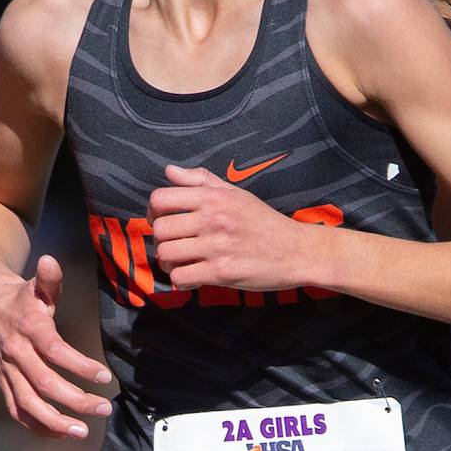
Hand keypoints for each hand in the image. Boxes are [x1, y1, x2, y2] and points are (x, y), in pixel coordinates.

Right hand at [0, 254, 114, 437]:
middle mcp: (15, 352)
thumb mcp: (35, 285)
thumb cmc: (21, 298)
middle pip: (44, 383)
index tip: (104, 377)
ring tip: (81, 431)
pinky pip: (17, 410)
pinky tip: (60, 433)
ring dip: (55, 421)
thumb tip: (51, 262)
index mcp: (27, 328)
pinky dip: (36, 426)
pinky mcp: (3, 382)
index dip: (79, 365)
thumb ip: (49, 279)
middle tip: (103, 408)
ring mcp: (7, 371)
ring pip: (28, 403)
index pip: (54, 350)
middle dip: (74, 399)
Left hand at [149, 164, 325, 290]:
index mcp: (213, 197)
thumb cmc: (265, 222)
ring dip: (169, 262)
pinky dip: (182, 280)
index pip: (160, 198)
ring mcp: (217, 246)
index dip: (154, 212)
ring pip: (167, 254)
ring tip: (183, 263)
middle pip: (160, 229)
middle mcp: (213, 218)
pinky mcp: (222, 273)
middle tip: (175, 245)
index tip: (164, 221)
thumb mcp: (236, 193)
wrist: (296, 251)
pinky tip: (194, 277)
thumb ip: (201, 181)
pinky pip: (181, 277)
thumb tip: (169, 171)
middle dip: (162, 240)